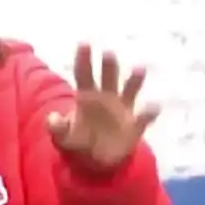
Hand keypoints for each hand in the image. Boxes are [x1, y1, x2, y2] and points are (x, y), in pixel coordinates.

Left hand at [46, 43, 160, 168]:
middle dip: (108, 66)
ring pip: (129, 91)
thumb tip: (51, 119)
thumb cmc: (78, 143)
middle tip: (108, 53)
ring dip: (134, 81)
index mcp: (86, 97)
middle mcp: (106, 98)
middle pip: (107, 78)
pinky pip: (144, 117)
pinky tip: (152, 107)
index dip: (83, 60)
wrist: (98, 161)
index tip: (83, 44)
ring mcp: (122, 110)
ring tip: (139, 69)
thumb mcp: (64, 138)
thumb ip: (58, 128)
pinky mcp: (135, 126)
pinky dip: (149, 112)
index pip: (83, 75)